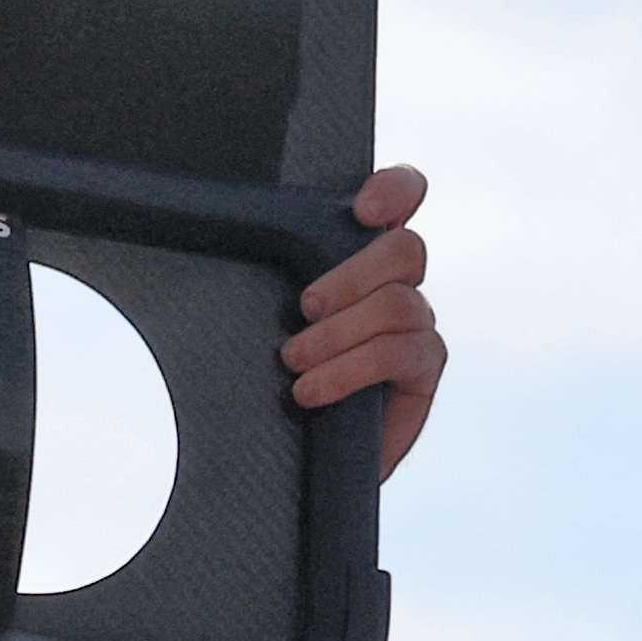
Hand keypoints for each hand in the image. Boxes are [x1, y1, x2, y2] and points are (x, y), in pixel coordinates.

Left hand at [281, 164, 441, 482]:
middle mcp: (401, 282)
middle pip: (405, 248)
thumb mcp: (273, 311)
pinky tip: (312, 390)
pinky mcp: (424, 369)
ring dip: (337, 334)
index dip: (395, 190)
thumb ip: (273, 270)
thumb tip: (216, 231)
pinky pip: (399, 353)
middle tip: (304, 306)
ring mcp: (419, 325)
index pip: (405, 194)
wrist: (303, 451)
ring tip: (294, 362)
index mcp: (366, 252)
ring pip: (396, 304)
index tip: (362, 209)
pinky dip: (348, 370)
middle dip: (351, 275)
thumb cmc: (281, 369)